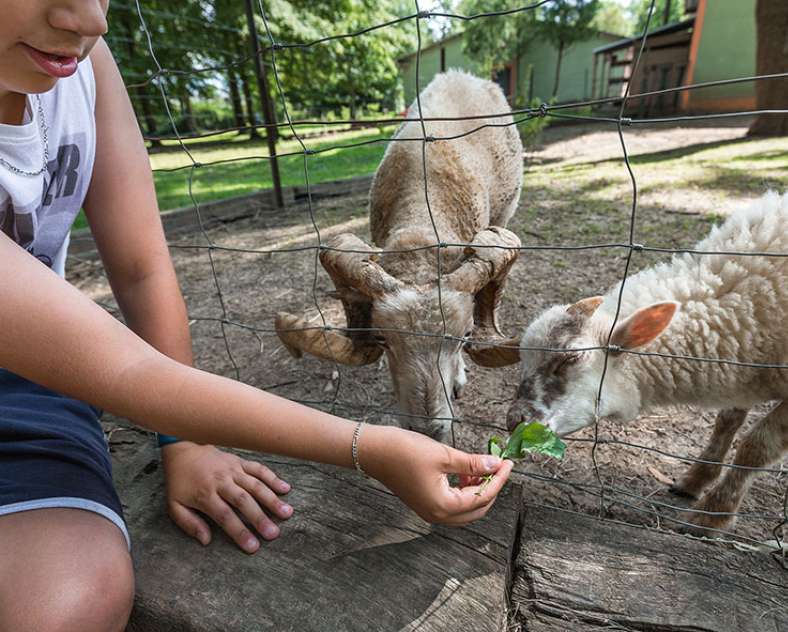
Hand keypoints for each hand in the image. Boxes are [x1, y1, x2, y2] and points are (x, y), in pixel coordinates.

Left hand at [161, 442, 292, 553]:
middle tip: (274, 534)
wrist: (183, 448)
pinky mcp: (240, 462)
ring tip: (286, 513)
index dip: (240, 532)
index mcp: (205, 494)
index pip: (225, 516)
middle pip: (243, 501)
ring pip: (255, 485)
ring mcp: (233, 470)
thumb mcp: (174, 505)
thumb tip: (205, 541)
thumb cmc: (179, 481)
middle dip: (260, 518)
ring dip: (271, 499)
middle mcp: (221, 481)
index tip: (253, 547)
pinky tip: (285, 489)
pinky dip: (272, 478)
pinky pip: (258, 469)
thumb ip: (189, 524)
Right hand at [361, 426, 513, 524]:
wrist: (373, 451)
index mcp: (443, 506)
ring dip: (478, 490)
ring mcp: (430, 511)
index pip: (482, 497)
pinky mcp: (425, 503)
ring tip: (482, 466)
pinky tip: (466, 472)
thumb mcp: (444, 455)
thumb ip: (472, 463)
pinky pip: (453, 503)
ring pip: (465, 508)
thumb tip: (495, 465)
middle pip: (477, 509)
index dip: (498, 479)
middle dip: (491, 488)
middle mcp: (438, 515)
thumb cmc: (404, 451)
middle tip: (499, 467)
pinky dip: (464, 490)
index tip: (508, 463)